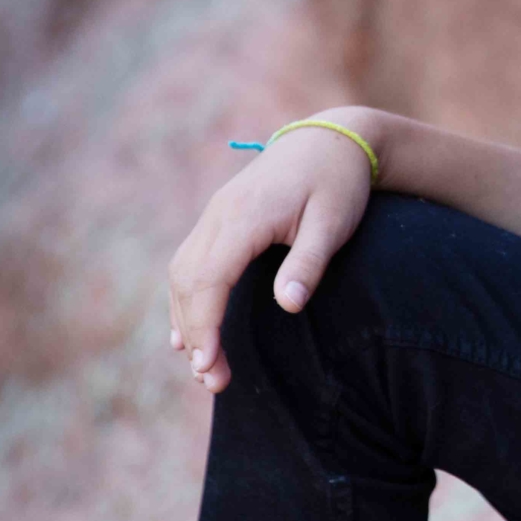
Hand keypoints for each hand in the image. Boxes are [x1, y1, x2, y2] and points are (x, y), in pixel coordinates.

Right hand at [166, 111, 376, 392]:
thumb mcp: (334, 222)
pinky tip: (188, 332)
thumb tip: (288, 306)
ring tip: (203, 367)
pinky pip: (188, 262)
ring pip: (181, 273)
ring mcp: (215, 214)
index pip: (210, 278)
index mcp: (245, 215)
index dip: (205, 325)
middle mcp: (220, 214)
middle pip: (188, 281)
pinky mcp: (219, 218)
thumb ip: (309, 263)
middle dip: (195, 334)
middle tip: (213, 381)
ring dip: (187, 320)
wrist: (333, 138)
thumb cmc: (339, 182)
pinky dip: (185, 299)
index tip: (209, 366)